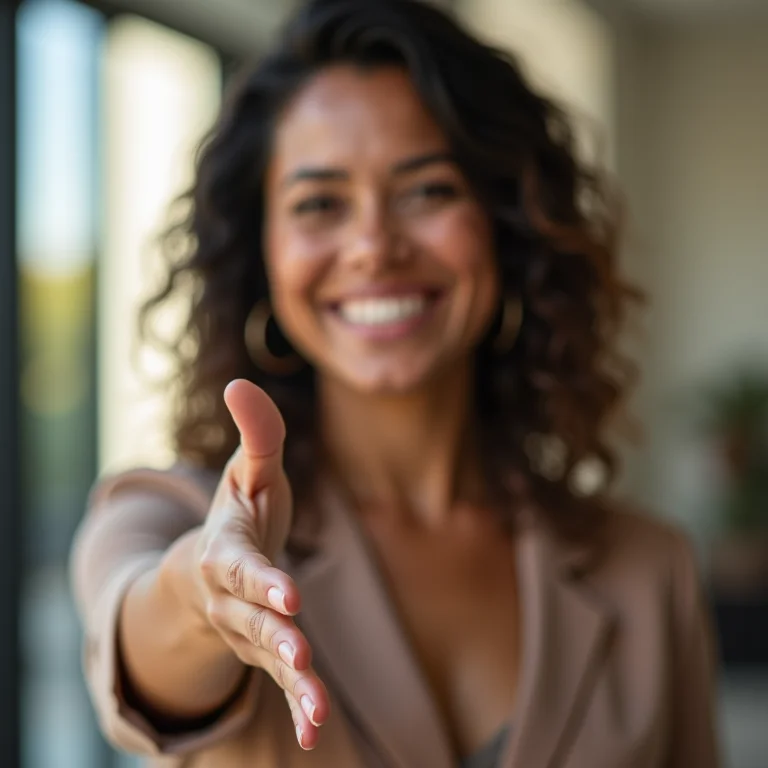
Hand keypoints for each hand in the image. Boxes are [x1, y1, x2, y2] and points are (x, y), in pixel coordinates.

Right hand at [193, 379, 328, 749]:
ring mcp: (248, 629)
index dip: (261, 579)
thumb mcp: (248, 472)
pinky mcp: (266, 650)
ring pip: (268, 657)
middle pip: (252, 619)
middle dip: (274, 634)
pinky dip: (298, 703)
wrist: (208, 572)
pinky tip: (318, 729)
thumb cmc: (237, 516)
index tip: (288, 593)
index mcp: (228, 551)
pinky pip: (281, 680)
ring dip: (292, 683)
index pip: (242, 567)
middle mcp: (233, 597)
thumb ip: (256, 433)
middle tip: (299, 650)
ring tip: (317, 713)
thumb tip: (240, 382)